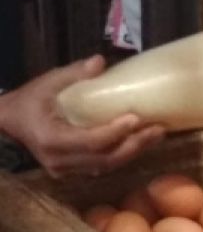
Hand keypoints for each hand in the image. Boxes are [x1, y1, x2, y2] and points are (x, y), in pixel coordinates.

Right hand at [0, 57, 165, 177]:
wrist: (8, 123)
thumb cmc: (30, 101)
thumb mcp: (47, 83)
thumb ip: (73, 73)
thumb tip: (100, 61)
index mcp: (52, 139)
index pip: (91, 142)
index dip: (115, 132)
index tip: (136, 117)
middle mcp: (60, 161)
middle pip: (105, 159)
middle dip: (134, 145)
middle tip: (158, 129)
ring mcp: (66, 170)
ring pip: (106, 166)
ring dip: (134, 152)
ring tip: (156, 134)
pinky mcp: (72, 170)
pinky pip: (101, 165)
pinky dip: (122, 155)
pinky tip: (140, 141)